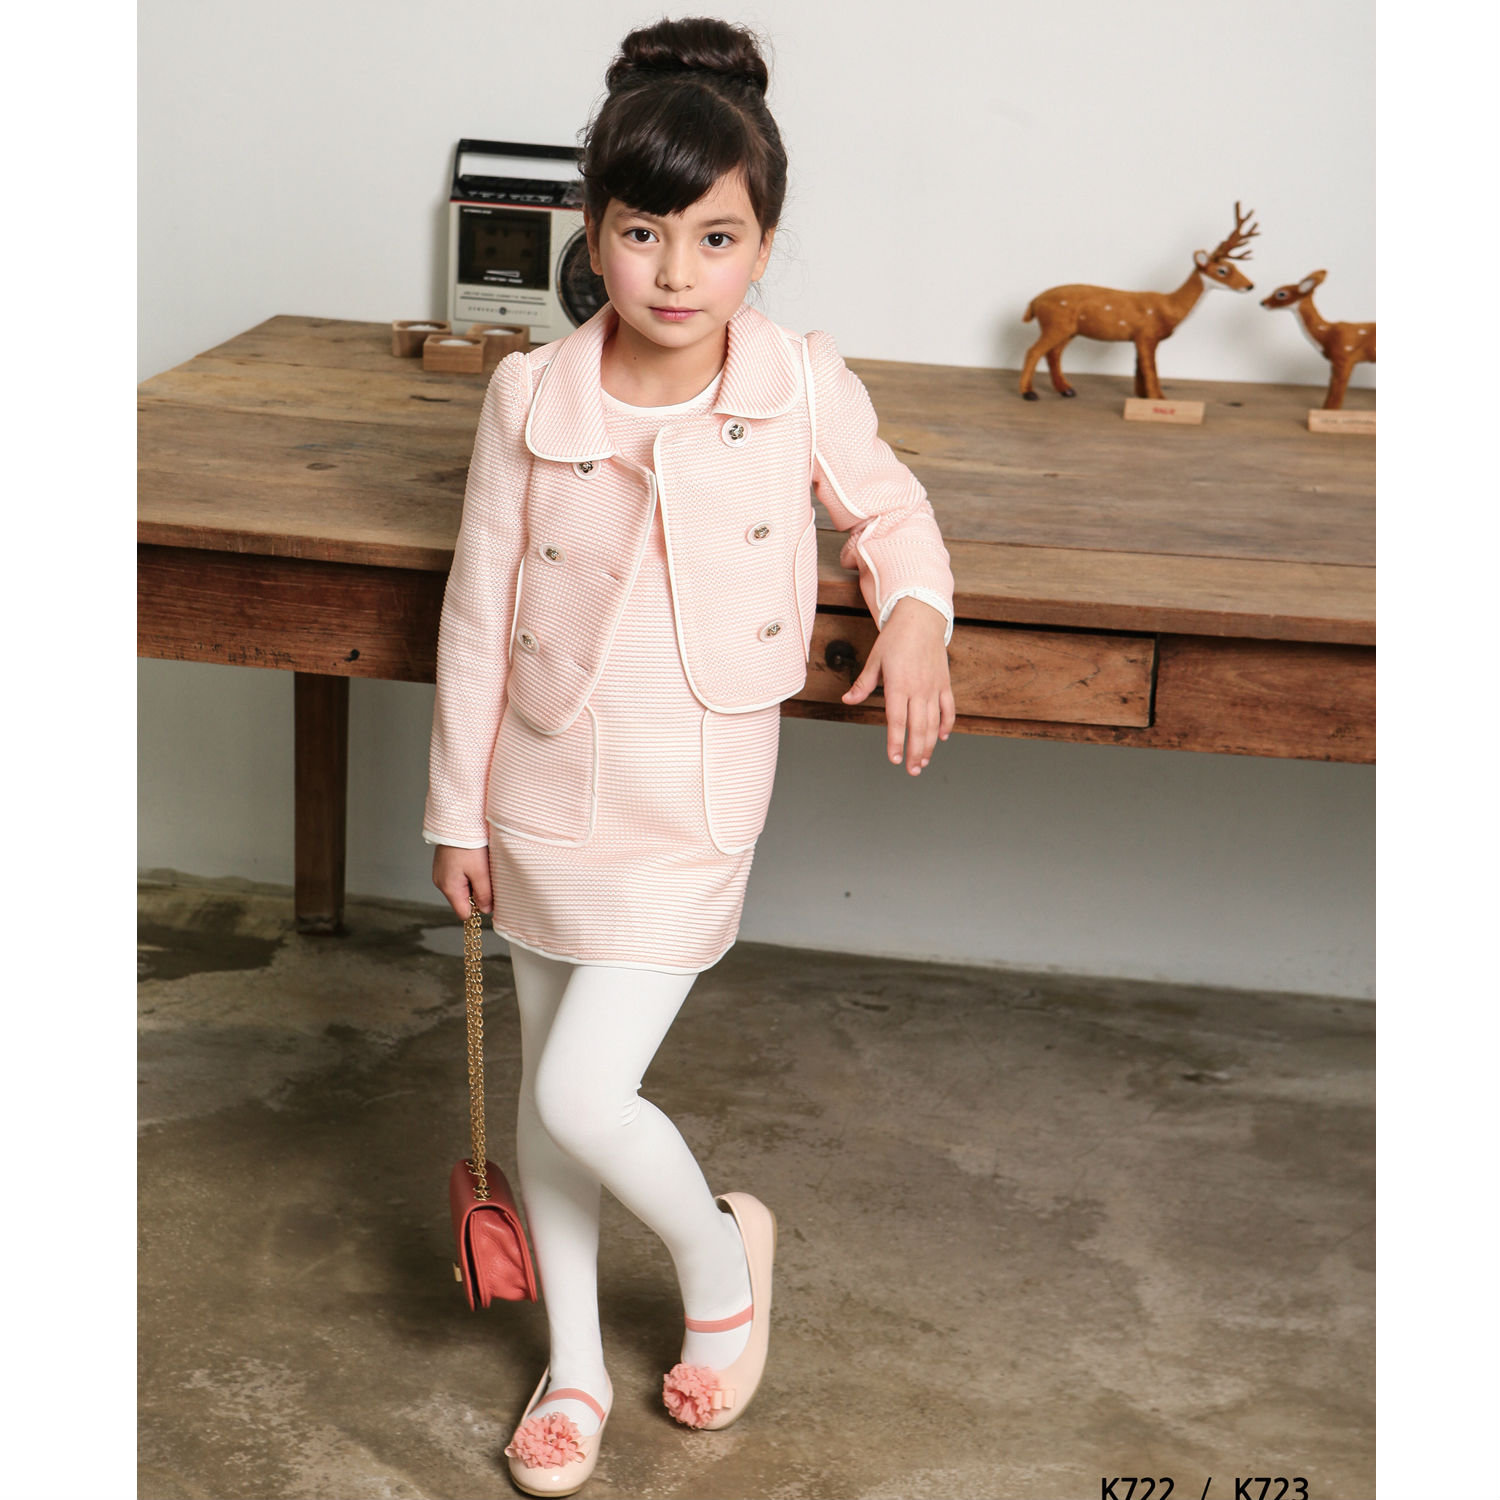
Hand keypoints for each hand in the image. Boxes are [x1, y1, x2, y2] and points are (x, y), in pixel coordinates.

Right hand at [432, 843, 492, 920]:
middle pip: (463, 900)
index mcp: (449, 887)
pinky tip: (472, 860)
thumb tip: (486, 910)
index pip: (464, 913)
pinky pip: (457, 876)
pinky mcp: (443, 864)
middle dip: (476, 892)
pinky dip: (467, 872)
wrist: (456, 821)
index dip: (478, 908)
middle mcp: (441, 882)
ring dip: (473, 881)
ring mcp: (440, 873)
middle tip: (485, 875)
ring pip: (461, 887)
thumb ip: (484, 894)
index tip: (489, 895)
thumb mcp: (480, 872)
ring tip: (478, 865)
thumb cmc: (468, 845)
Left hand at [842, 596, 954, 773]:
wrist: (922, 618)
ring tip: (924, 762)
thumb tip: (847, 700)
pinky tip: (942, 738)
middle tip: (912, 770)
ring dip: (930, 745)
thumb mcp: (875, 659)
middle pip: (919, 728)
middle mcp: (919, 689)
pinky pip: (948, 709)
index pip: (897, 721)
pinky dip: (946, 725)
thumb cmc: (896, 638)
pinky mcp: (944, 683)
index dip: (895, 742)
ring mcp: (934, 687)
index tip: (894, 759)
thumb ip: (863, 684)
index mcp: (899, 685)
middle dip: (915, 752)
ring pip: (934, 723)